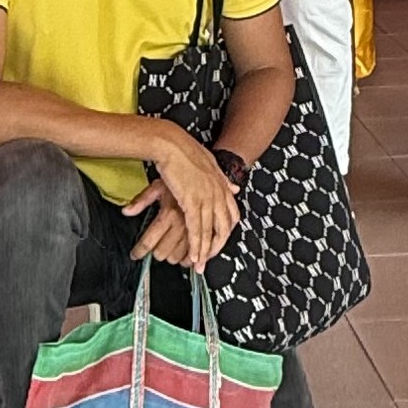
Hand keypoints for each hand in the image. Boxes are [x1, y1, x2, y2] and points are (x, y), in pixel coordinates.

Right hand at [126, 127, 236, 268]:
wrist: (171, 142)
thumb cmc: (184, 150)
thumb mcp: (210, 164)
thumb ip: (223, 179)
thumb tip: (236, 187)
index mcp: (222, 185)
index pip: (231, 215)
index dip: (225, 231)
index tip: (218, 242)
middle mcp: (218, 193)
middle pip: (223, 227)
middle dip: (217, 247)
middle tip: (208, 260)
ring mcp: (206, 198)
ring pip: (209, 232)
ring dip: (205, 251)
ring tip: (199, 265)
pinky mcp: (192, 201)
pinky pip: (196, 229)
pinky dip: (196, 245)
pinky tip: (194, 256)